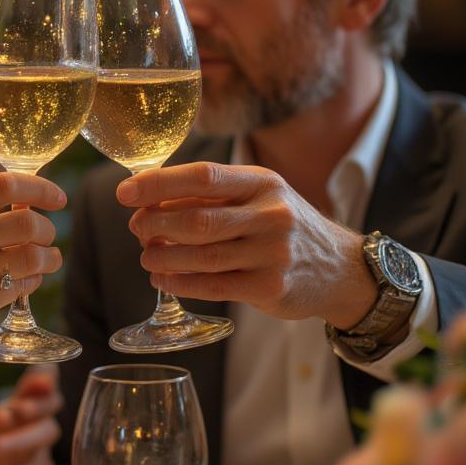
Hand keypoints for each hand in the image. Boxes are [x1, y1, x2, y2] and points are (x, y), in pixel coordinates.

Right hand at [0, 172, 65, 350]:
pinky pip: (24, 285)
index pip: (4, 185)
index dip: (40, 188)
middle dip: (48, 228)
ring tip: (47, 259)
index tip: (58, 198)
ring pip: (34, 256)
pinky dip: (34, 280)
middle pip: (27, 222)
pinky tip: (24, 280)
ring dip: (51, 257)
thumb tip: (31, 199)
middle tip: (46, 236)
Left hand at [0, 370, 62, 464]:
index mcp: (24, 395)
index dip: (47, 374)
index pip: (44, 376)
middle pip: (51, 403)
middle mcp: (38, 414)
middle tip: (19, 410)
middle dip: (37, 405)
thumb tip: (4, 416)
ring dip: (24, 437)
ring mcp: (42, 440)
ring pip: (46, 433)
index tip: (42, 378)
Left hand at [116, 162, 376, 327]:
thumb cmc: (282, 226)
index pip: (202, 176)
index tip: (124, 192)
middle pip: (197, 219)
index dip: (158, 184)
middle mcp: (271, 214)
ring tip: (146, 256)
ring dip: (163, 257)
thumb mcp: (258, 197)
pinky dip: (180, 283)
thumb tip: (149, 199)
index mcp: (263, 182)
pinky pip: (213, 286)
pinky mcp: (271, 288)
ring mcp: (273, 253)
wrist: (341, 269)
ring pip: (202, 255)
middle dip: (155, 224)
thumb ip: (211, 196)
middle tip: (137, 229)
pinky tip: (162, 278)